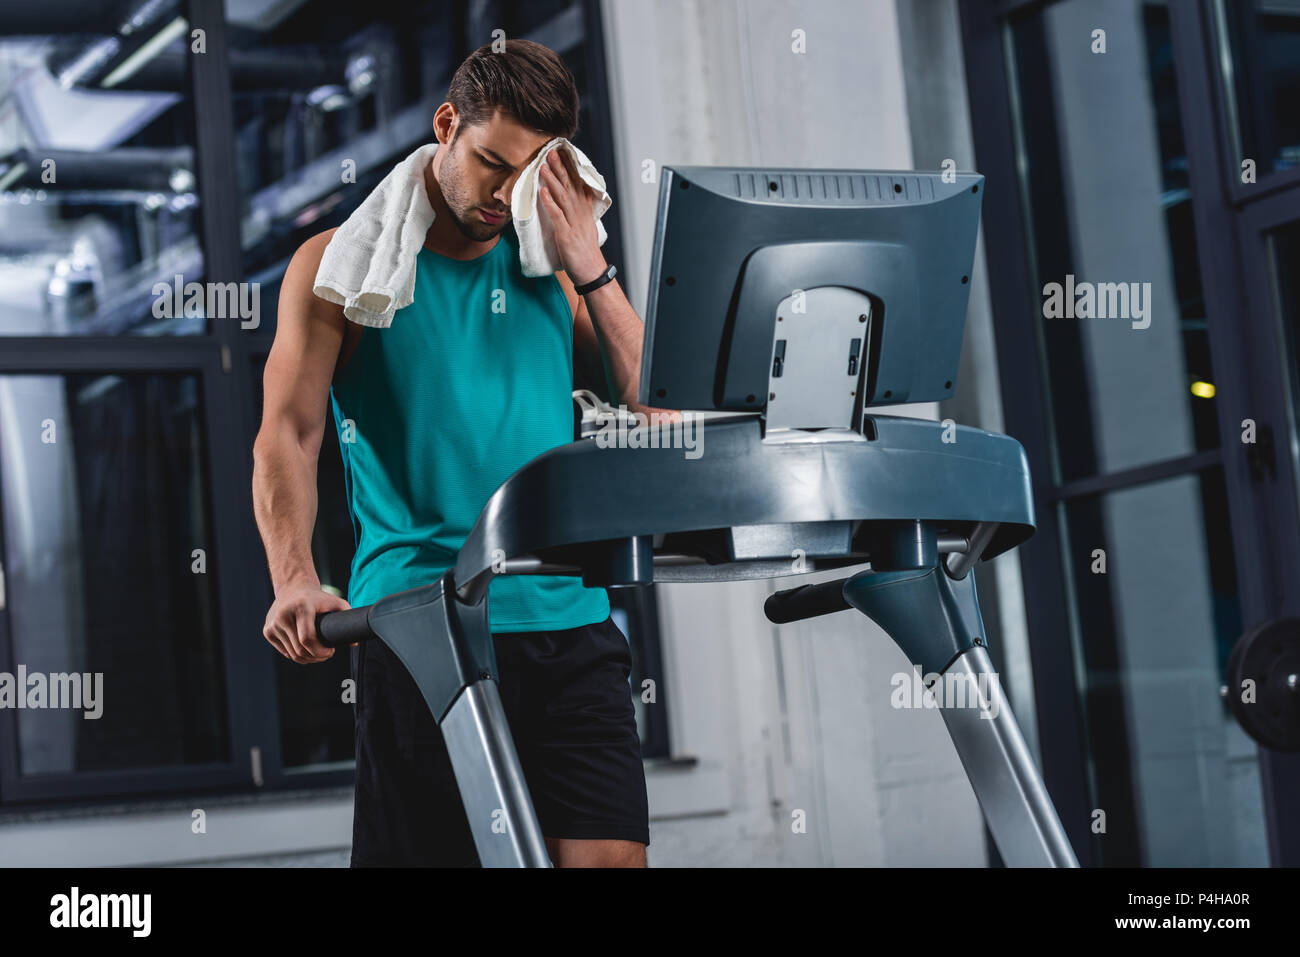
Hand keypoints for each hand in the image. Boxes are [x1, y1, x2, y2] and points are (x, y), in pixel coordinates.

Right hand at [263, 584, 349, 663]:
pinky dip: (296, 656)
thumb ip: (348, 617)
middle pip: (300, 649)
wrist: (293, 588)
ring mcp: (273, 624)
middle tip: (326, 655)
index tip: (330, 652)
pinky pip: (284, 652)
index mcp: (301, 607)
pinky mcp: (267, 631)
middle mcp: (283, 615)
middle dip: (316, 657)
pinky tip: (305, 651)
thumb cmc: (317, 598)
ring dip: (307, 659)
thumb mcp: (336, 602)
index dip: (320, 651)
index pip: (308, 639)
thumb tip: (355, 642)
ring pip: (292, 654)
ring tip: (318, 654)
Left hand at [538, 149, 605, 284]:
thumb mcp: (586, 227)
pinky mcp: (566, 234)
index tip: (564, 154)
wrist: (591, 271)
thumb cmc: (586, 252)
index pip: (578, 185)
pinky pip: (557, 215)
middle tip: (551, 152)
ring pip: (563, 197)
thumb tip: (579, 197)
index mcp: (584, 211)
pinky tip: (543, 191)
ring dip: (552, 180)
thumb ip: (582, 212)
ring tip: (543, 166)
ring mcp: (573, 223)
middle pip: (570, 186)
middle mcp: (580, 214)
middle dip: (560, 168)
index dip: (571, 169)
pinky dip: (550, 202)